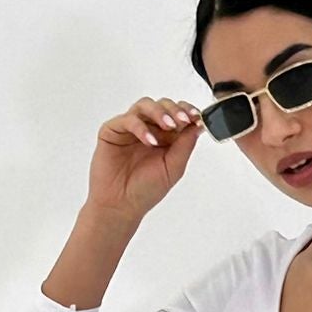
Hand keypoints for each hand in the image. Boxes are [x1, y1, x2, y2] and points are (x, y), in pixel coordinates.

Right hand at [87, 94, 206, 220]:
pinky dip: (141, 127)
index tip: (197, 116)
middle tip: (183, 120)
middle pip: (163, 105)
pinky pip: (128, 119)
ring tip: (168, 126)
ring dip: (159, 112)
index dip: (187, 111)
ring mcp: (130, 128)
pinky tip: (150, 141)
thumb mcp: (174, 169)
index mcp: (165, 138)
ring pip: (145, 105)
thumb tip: (198, 125)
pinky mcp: (113, 130)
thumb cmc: (145, 190)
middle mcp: (149, 129)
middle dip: (175, 110)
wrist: (120, 206)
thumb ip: (185, 146)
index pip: (177, 115)